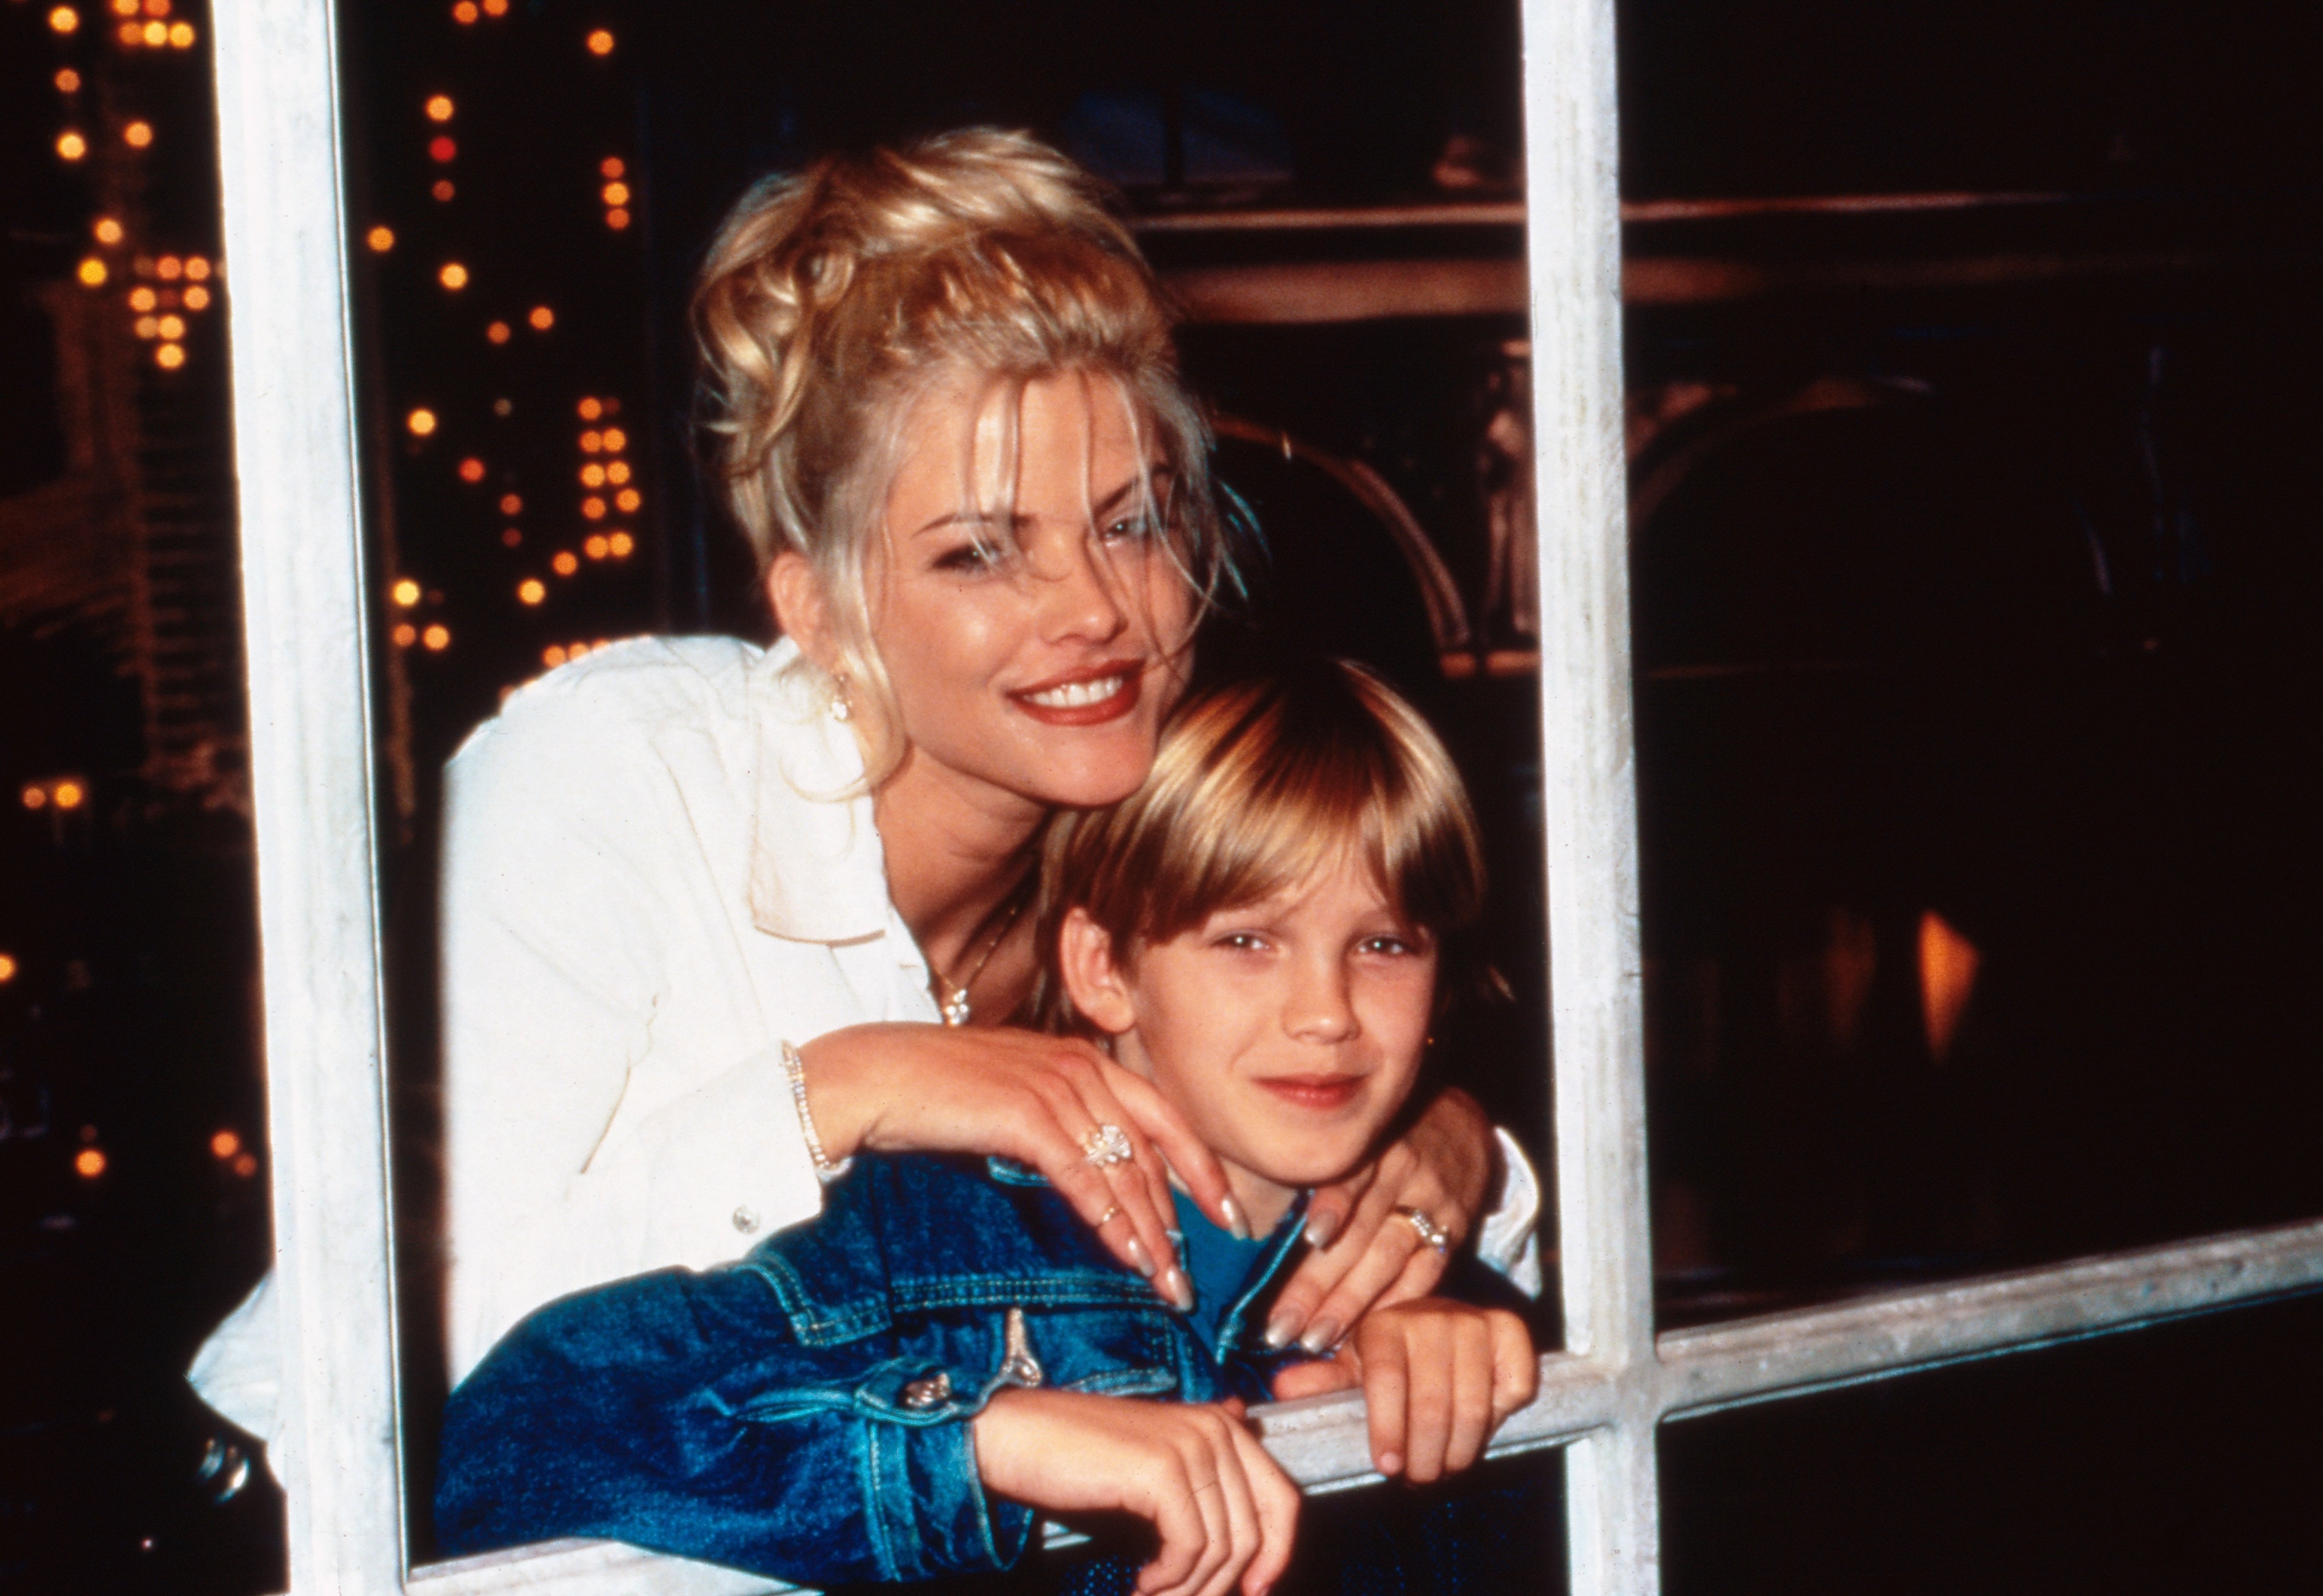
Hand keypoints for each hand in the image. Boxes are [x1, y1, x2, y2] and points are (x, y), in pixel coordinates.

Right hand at [798, 1023, 1236, 1302]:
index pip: (1164, 1118)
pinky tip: (1128, 1258)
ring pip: (1124, 1171)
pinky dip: (1111, 1222)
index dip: (1199, 1169)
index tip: (1224, 1215)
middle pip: (1153, 1151)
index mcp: (1081, 1058)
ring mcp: (1055, 1088)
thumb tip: (1094, 1171)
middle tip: (1191, 1275)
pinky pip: (1085, 1179)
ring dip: (1150, 1234)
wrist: (872, 1076)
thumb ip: (1058, 1120)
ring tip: (1167, 1283)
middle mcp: (1079, 1066)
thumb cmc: (932, 1091)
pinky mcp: (1027, 1116)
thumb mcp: (1012, 1095)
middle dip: (1179, 1219)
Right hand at [973, 1389, 1299, 1595]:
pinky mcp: (1162, 1470)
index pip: (1282, 1497)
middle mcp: (1215, 1429)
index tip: (1254, 1590)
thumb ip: (1203, 1487)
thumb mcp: (1154, 1469)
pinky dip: (1170, 1579)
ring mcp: (1191, 1446)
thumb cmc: (1079, 1458)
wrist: (1017, 1436)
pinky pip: (1190, 1547)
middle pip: (1254, 1531)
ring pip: (1223, 1546)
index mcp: (1221, 1425)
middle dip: (1225, 1582)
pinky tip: (1143, 1583)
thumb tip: (1250, 1547)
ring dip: (1191, 1587)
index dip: (1277, 1552)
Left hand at [1263, 1088, 1496, 1352]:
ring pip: (1388, 1259)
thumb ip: (1309, 1166)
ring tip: (1313, 1339)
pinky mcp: (1454, 1232)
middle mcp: (1404, 1172)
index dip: (1331, 1209)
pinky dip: (1393, 1305)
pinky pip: (1423, 1275)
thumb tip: (1241, 1213)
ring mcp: (1433, 1205)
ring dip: (1350, 1304)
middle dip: (1320, 1284)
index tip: (1310, 1240)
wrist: (1461, 1127)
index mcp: (1371, 1143)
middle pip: (1361, 1233)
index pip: (1348, 1180)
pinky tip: (1364, 1334)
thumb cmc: (1379, 1134)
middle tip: (1280, 1327)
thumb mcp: (1348, 1132)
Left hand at [1315, 1299, 1535, 1482]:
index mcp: (1386, 1323)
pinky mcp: (1511, 1330)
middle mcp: (1432, 1314)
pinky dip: (1498, 1419)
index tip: (1387, 1467)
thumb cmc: (1391, 1358)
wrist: (1440, 1326)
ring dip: (1460, 1450)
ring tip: (1445, 1467)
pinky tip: (1479, 1426)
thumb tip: (1283, 1389)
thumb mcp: (1353, 1370)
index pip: (1386, 1380)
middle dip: (1424, 1455)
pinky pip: (1512, 1389)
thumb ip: (1321, 1384)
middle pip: (1432, 1403)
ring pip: (1474, 1406)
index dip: (1387, 1428)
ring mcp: (1475, 1320)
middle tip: (1419, 1478)